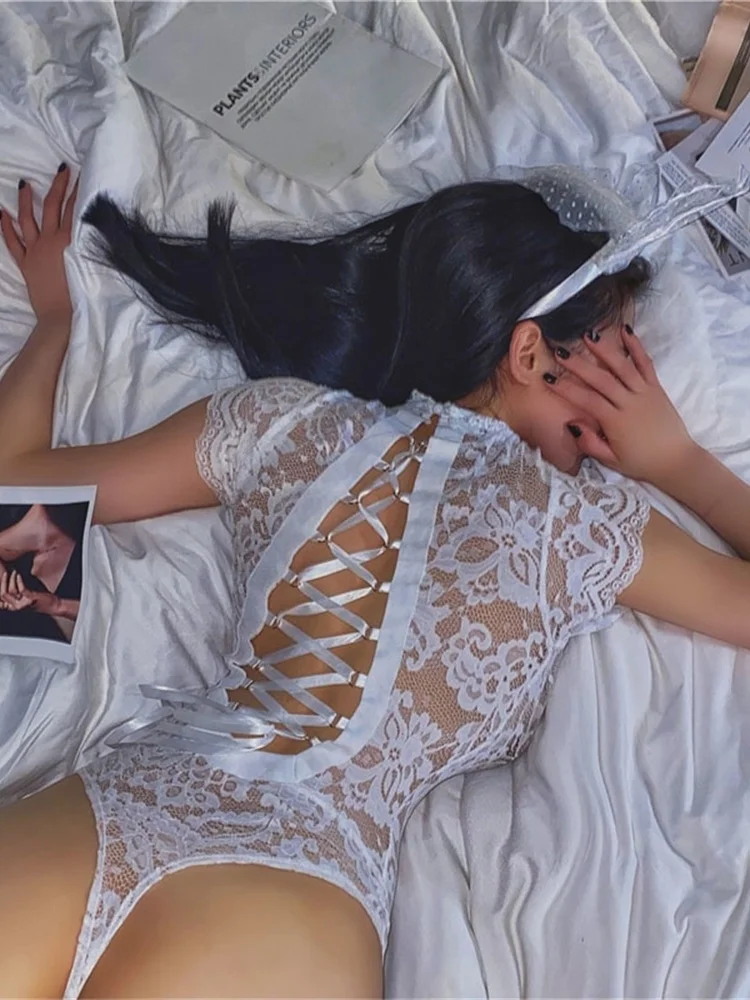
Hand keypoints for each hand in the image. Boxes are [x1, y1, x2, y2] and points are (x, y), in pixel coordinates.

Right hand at [0, 570, 54, 613]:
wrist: (52, 605)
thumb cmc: (38, 598)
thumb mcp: (25, 595)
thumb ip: (16, 589)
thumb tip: (9, 576)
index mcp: (12, 607)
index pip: (0, 598)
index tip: (1, 577)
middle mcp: (15, 607)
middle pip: (2, 594)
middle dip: (3, 582)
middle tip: (5, 573)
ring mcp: (23, 604)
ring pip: (10, 590)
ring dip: (11, 579)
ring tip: (14, 572)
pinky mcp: (30, 599)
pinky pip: (21, 588)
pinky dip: (19, 580)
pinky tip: (19, 575)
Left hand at [1, 165, 77, 323]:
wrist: (60, 318)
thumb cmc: (81, 297)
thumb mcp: (92, 267)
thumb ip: (89, 245)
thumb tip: (93, 228)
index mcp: (69, 241)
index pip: (74, 208)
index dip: (78, 189)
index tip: (82, 174)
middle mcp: (50, 240)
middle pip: (53, 206)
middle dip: (58, 185)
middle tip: (61, 169)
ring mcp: (35, 251)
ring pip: (28, 219)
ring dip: (26, 200)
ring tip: (24, 184)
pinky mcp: (26, 263)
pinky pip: (12, 242)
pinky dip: (5, 227)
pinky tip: (1, 213)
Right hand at [548, 326, 696, 486]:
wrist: (676, 460)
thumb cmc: (641, 462)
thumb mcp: (612, 462)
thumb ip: (590, 444)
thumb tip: (572, 424)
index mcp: (616, 422)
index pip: (587, 401)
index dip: (566, 389)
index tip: (548, 378)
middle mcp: (630, 403)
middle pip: (601, 379)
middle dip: (579, 365)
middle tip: (561, 352)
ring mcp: (644, 392)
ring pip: (622, 366)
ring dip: (604, 349)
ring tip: (588, 335)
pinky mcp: (656, 388)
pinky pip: (645, 363)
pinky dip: (636, 346)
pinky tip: (625, 330)